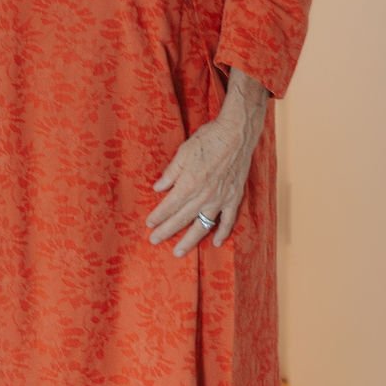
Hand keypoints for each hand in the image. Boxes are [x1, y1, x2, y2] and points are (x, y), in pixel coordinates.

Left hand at [146, 68, 267, 255]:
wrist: (236, 134)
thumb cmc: (208, 139)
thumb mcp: (183, 152)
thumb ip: (170, 173)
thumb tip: (158, 188)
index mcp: (189, 184)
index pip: (169, 206)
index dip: (158, 216)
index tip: (149, 224)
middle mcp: (204, 196)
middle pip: (181, 219)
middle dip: (166, 232)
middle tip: (154, 241)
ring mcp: (220, 199)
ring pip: (202, 226)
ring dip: (190, 240)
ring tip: (179, 252)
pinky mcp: (234, 198)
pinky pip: (227, 221)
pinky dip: (222, 233)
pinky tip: (215, 242)